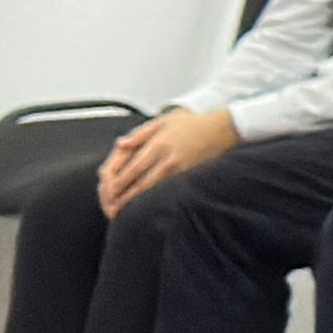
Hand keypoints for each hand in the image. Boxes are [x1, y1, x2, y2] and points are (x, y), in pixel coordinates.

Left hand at [97, 106, 235, 216]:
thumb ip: (139, 133)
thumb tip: (120, 145)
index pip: (133, 168)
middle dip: (125, 197)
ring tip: (127, 212)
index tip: (109, 191)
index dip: (119, 182)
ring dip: (140, 202)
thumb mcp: (163, 120)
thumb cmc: (194, 124)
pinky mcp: (191, 177)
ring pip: (155, 190)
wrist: (223, 129)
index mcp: (158, 145)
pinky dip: (157, 199)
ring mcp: (181, 170)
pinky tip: (150, 205)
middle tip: (112, 207)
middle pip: (142, 183)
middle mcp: (168, 159)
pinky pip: (170, 190)